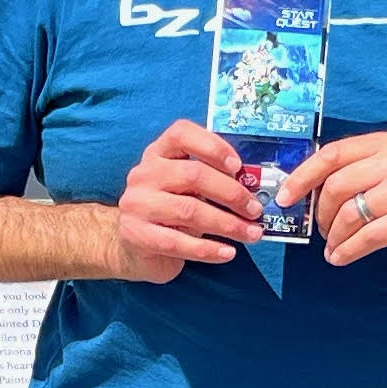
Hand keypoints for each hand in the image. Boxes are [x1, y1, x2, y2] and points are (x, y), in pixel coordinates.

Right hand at [108, 117, 261, 280]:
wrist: (132, 247)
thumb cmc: (168, 212)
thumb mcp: (185, 188)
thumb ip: (210, 180)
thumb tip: (252, 188)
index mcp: (158, 154)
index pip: (181, 134)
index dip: (212, 146)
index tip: (238, 166)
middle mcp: (144, 174)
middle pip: (193, 175)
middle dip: (231, 193)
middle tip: (255, 210)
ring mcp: (137, 204)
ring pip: (189, 210)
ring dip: (227, 224)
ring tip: (251, 234)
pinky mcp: (137, 235)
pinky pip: (178, 242)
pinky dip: (208, 249)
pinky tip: (228, 253)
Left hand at [286, 131, 386, 280]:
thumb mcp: (379, 183)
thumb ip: (348, 177)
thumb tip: (297, 190)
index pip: (333, 153)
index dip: (303, 176)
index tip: (285, 198)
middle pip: (338, 184)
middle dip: (322, 214)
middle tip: (323, 230)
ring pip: (349, 213)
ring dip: (334, 237)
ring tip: (334, 246)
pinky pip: (366, 236)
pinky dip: (346, 251)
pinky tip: (340, 258)